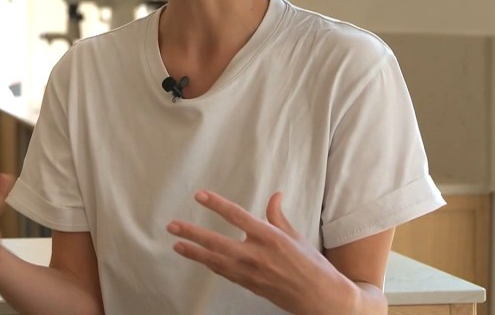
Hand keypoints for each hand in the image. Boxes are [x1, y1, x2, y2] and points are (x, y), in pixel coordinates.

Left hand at [167, 191, 356, 314]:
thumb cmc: (312, 265)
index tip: (199, 196)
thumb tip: (275, 195)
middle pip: (217, 242)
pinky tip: (198, 258)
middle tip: (172, 226)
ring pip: (214, 260)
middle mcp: (257, 255)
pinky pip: (224, 273)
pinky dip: (210, 264)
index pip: (237, 216)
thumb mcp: (296, 237)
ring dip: (194, 252)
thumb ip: (278, 217)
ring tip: (176, 244)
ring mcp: (251, 273)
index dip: (216, 204)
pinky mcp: (249, 285)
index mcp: (270, 237)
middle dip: (192, 233)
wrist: (322, 299)